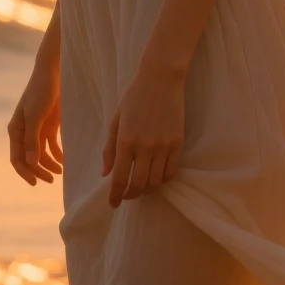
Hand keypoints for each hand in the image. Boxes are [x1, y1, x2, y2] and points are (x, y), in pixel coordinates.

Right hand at [8, 53, 62, 185]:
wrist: (53, 73)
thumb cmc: (41, 92)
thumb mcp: (36, 116)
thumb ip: (32, 140)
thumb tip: (31, 162)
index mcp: (15, 130)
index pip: (16, 158)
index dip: (25, 172)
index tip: (36, 183)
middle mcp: (24, 132)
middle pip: (28, 159)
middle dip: (39, 171)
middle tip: (52, 180)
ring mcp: (36, 130)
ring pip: (40, 155)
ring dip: (48, 165)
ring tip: (60, 172)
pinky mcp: (48, 126)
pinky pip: (50, 146)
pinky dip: (56, 155)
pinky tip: (64, 161)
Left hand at [102, 58, 183, 205]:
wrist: (160, 79)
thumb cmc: (133, 98)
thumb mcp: (115, 121)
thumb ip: (109, 149)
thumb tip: (106, 174)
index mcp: (126, 141)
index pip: (120, 178)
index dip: (116, 195)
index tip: (113, 204)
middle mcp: (145, 146)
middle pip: (139, 184)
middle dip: (131, 195)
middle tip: (126, 195)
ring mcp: (164, 146)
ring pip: (156, 181)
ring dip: (147, 189)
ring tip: (141, 186)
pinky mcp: (178, 143)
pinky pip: (172, 171)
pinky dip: (163, 180)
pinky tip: (156, 177)